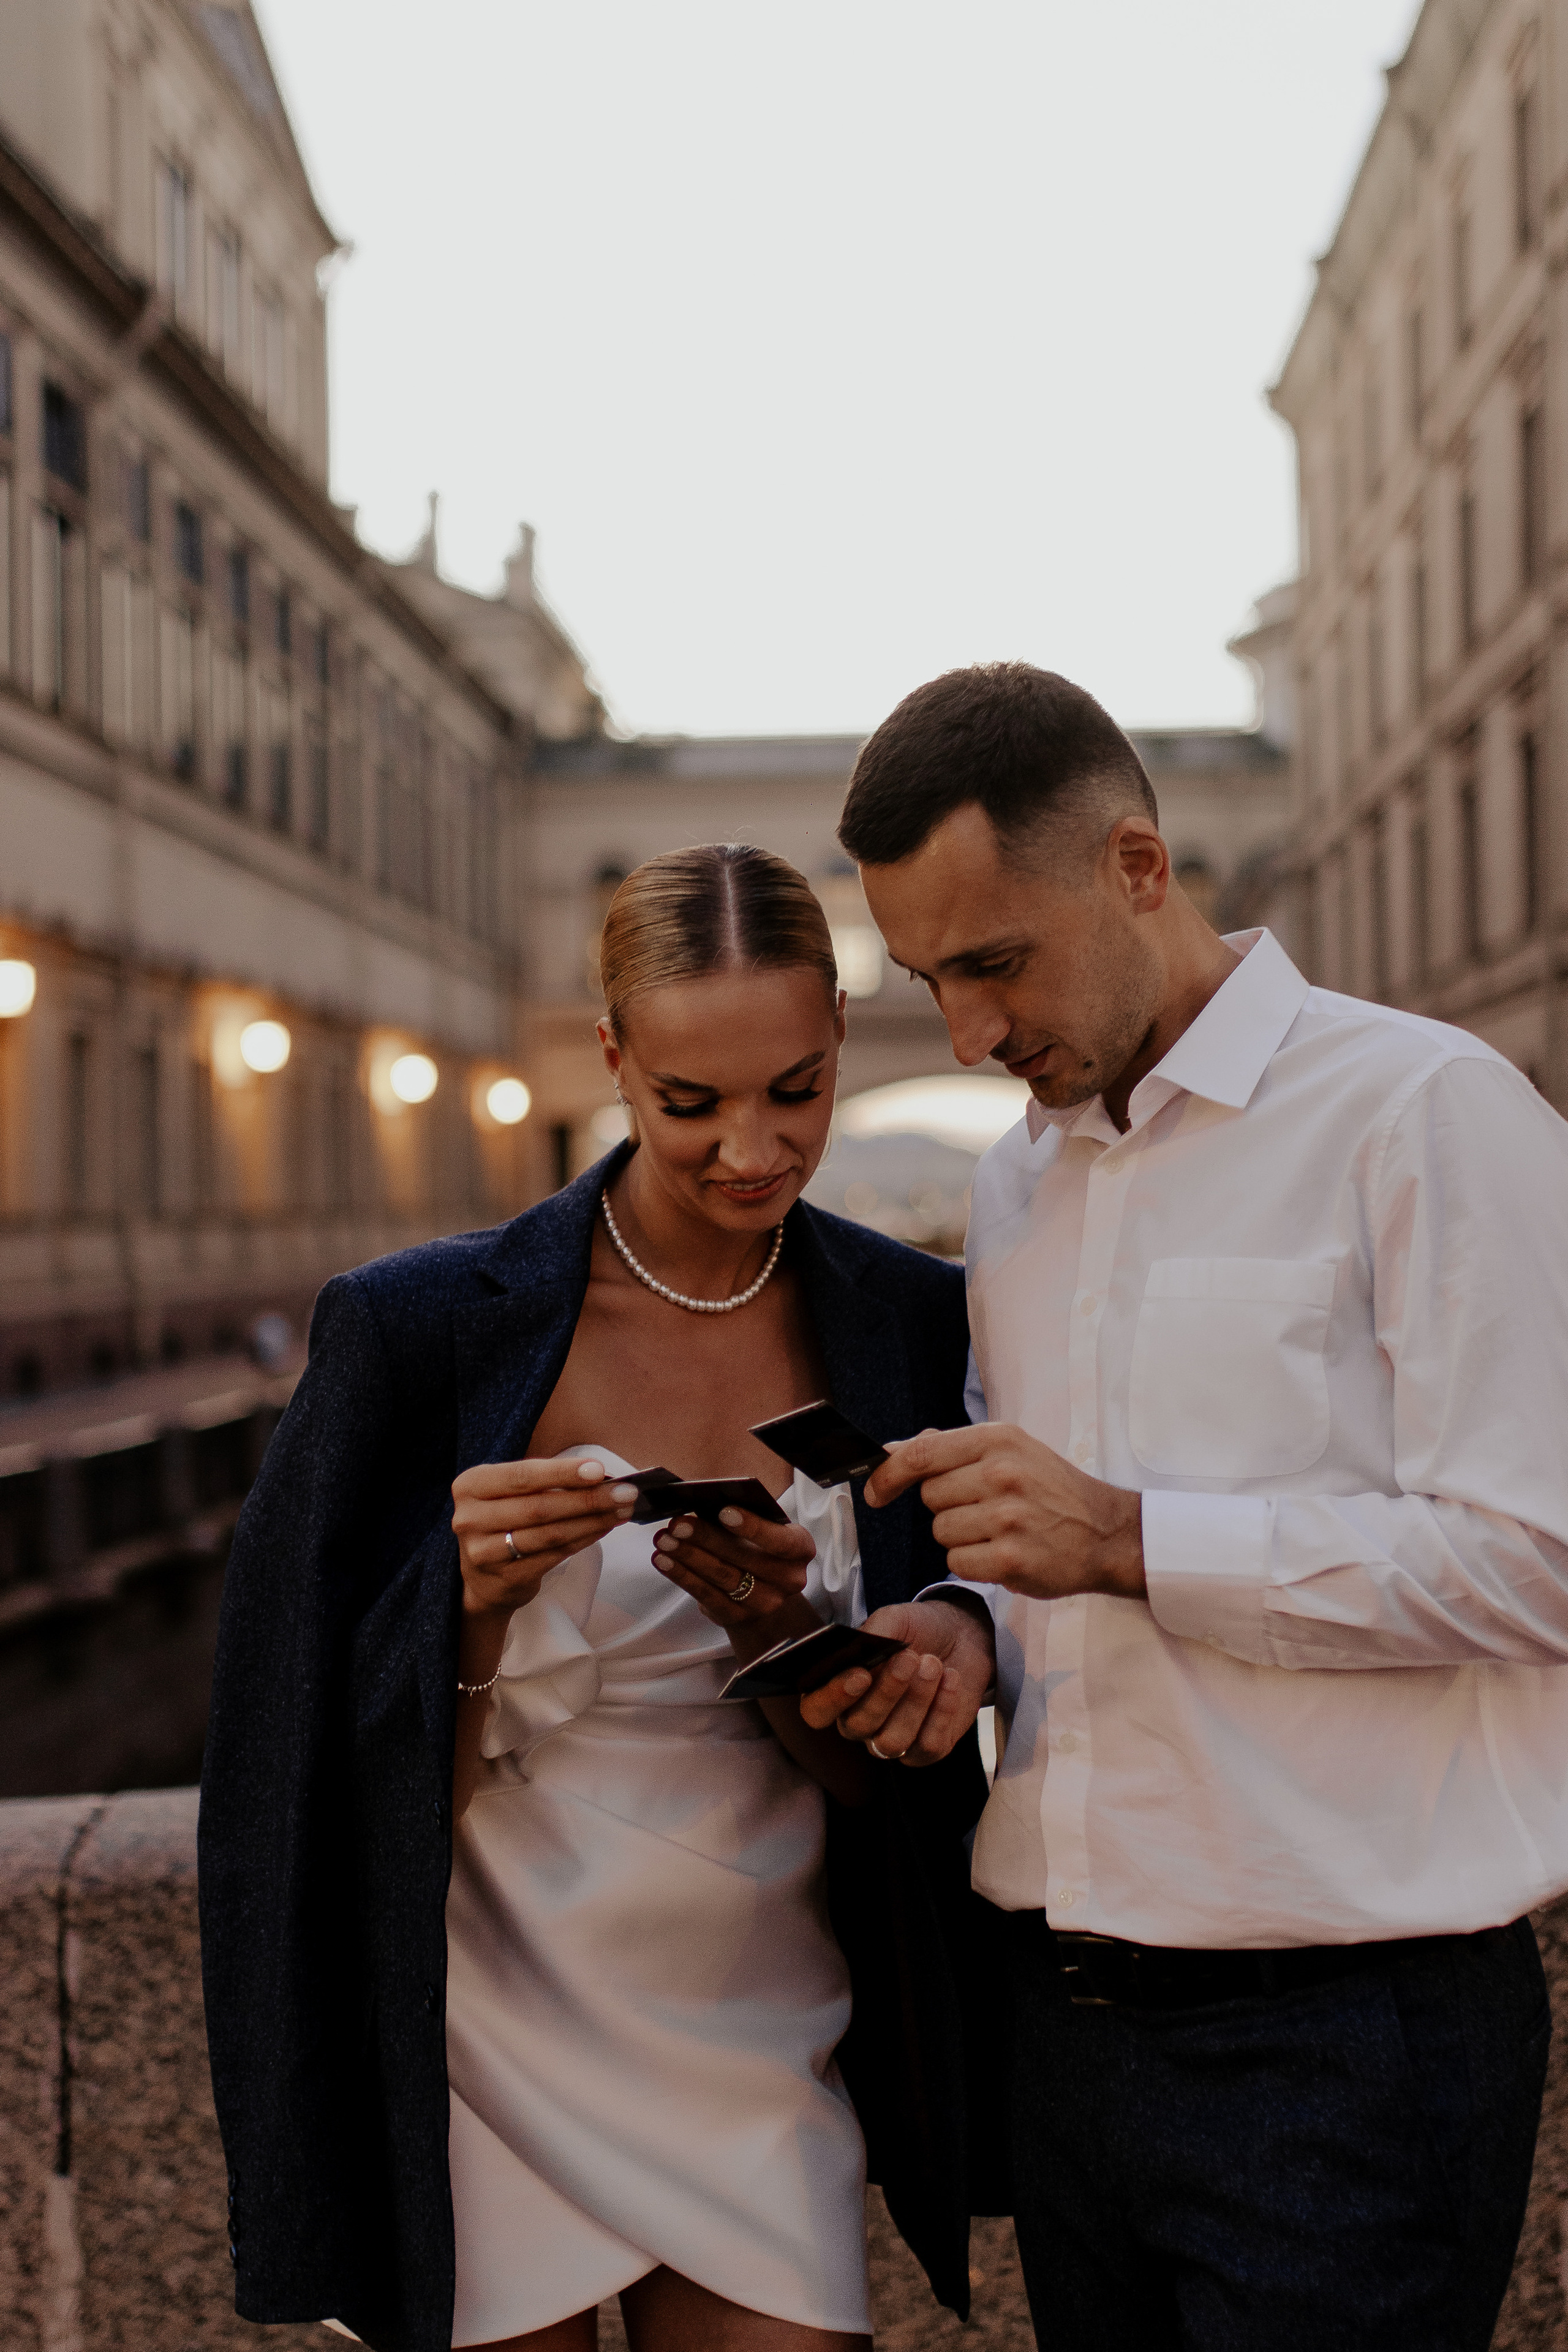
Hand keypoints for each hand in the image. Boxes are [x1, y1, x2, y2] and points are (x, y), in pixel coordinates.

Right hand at [451, 1454, 638, 1620]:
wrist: (481, 1580)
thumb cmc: (503, 1521)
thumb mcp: (510, 1493)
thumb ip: (544, 1481)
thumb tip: (598, 1475)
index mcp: (471, 1486)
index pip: (522, 1476)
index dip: (562, 1473)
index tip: (599, 1470)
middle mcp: (470, 1518)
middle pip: (539, 1507)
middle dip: (588, 1499)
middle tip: (626, 1493)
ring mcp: (484, 1552)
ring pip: (550, 1534)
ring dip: (592, 1521)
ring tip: (622, 1510)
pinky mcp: (504, 1579)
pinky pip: (553, 1556)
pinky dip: (583, 1540)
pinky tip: (603, 1528)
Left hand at [653, 1504, 815, 1632]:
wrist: (762, 1588)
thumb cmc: (755, 1544)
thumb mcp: (757, 1526)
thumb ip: (736, 1516)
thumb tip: (699, 1502)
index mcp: (800, 1549)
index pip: (780, 1540)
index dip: (753, 1527)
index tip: (724, 1512)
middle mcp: (788, 1580)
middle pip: (744, 1559)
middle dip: (706, 1539)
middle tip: (677, 1524)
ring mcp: (764, 1603)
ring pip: (722, 1578)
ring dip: (688, 1557)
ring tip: (663, 1540)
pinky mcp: (737, 1617)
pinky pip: (706, 1595)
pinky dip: (681, 1576)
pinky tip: (663, 1560)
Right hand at [799, 1598, 994, 1765]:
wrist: (958, 1636)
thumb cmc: (915, 1630)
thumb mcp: (892, 1620)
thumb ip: (873, 1634)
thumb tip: (863, 1650)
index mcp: (838, 1690)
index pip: (816, 1710)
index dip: (832, 1698)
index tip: (861, 1674)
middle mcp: (859, 1722)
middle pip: (858, 1726)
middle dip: (886, 1692)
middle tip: (909, 1657)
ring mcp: (891, 1739)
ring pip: (892, 1742)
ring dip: (916, 1701)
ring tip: (934, 1664)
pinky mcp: (926, 1749)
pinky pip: (927, 1746)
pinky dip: (942, 1710)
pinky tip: (950, 1679)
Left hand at [864, 1424, 1145, 1601]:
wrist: (1107, 1532)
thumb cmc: (1053, 1490)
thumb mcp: (1011, 1450)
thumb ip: (952, 1449)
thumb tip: (893, 1450)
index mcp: (998, 1440)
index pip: (921, 1453)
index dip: (887, 1474)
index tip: (874, 1491)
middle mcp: (1002, 1474)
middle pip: (930, 1497)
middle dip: (948, 1508)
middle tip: (985, 1509)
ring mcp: (1007, 1517)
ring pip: (942, 1532)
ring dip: (962, 1538)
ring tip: (1000, 1531)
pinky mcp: (1010, 1558)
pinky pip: (958, 1562)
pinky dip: (974, 1564)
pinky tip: (1004, 1554)